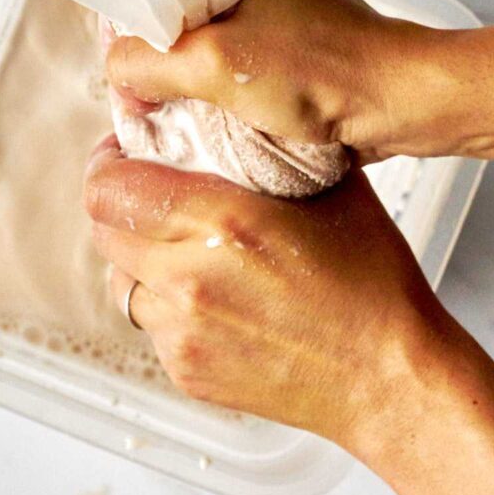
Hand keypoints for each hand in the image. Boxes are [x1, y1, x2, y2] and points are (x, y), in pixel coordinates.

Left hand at [84, 134, 444, 459]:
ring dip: (140, 259)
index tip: (124, 155)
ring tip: (187, 250)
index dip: (109, 165)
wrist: (389, 377)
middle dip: (124, 206)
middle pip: (104, 230)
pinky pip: (149, 323)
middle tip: (155, 195)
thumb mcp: (329, 189)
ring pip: (119, 280)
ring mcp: (182, 332)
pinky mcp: (185, 371)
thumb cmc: (371, 283)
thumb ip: (265, 148)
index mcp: (223, 222)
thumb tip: (218, 117)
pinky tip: (215, 297)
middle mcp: (190, 279)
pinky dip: (167, 304)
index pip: (109, 187)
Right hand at [108, 0, 493, 176]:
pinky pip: (221, 60)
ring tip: (169, 105)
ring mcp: (264, 7)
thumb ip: (145, 60)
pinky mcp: (278, 44)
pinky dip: (205, 86)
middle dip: (149, 49)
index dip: (124, 14)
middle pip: (167, 6)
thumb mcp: (212, 64)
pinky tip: (201, 112)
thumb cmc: (321, 72)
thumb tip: (116, 72)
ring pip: (193, 37)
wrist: (394, 104)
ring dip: (177, 73)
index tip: (122, 60)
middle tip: (142, 91)